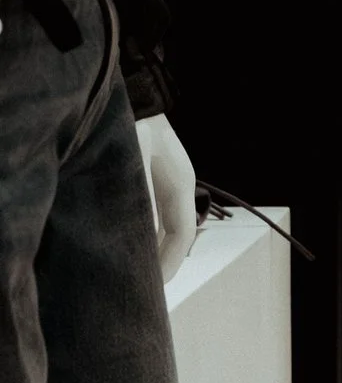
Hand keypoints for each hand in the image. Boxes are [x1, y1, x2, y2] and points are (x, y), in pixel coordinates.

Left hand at [134, 111, 196, 283]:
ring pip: (161, 226)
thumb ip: (140, 197)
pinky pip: (147, 215)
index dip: (167, 266)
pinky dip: (137, 232)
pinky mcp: (144, 179)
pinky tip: (120, 241)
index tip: (150, 289)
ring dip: (148, 249)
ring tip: (129, 272)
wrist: (127, 92)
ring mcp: (161, 182)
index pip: (181, 237)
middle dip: (159, 263)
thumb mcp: (135, 159)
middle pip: (174, 235)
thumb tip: (139, 237)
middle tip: (139, 289)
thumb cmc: (129, 121)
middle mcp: (175, 186)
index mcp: (181, 185)